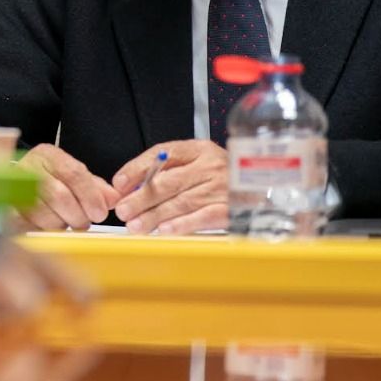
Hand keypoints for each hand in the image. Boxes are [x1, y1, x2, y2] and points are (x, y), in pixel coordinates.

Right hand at [15, 143, 119, 230]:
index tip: (100, 213)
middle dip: (77, 215)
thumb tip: (113, 200)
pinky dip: (41, 231)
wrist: (16, 184)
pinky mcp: (5, 209)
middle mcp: (28, 167)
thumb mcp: (74, 177)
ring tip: (64, 224)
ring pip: (43, 214)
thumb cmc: (50, 181)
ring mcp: (13, 189)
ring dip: (60, 225)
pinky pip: (26, 225)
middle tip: (84, 222)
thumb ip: (96, 188)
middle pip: (59, 196)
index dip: (90, 196)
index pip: (74, 173)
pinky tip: (49, 231)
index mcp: (48, 155)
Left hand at [111, 140, 227, 234]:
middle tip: (123, 210)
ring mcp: (222, 187)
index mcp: (198, 149)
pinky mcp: (231, 209)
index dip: (137, 169)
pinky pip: (202, 217)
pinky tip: (164, 231)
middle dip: (142, 197)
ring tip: (136, 225)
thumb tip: (128, 188)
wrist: (262, 186)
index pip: (162, 154)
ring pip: (182, 202)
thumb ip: (164, 170)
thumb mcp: (194, 162)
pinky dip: (182, 225)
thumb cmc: (218, 176)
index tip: (119, 184)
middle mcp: (211, 166)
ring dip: (155, 216)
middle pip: (169, 181)